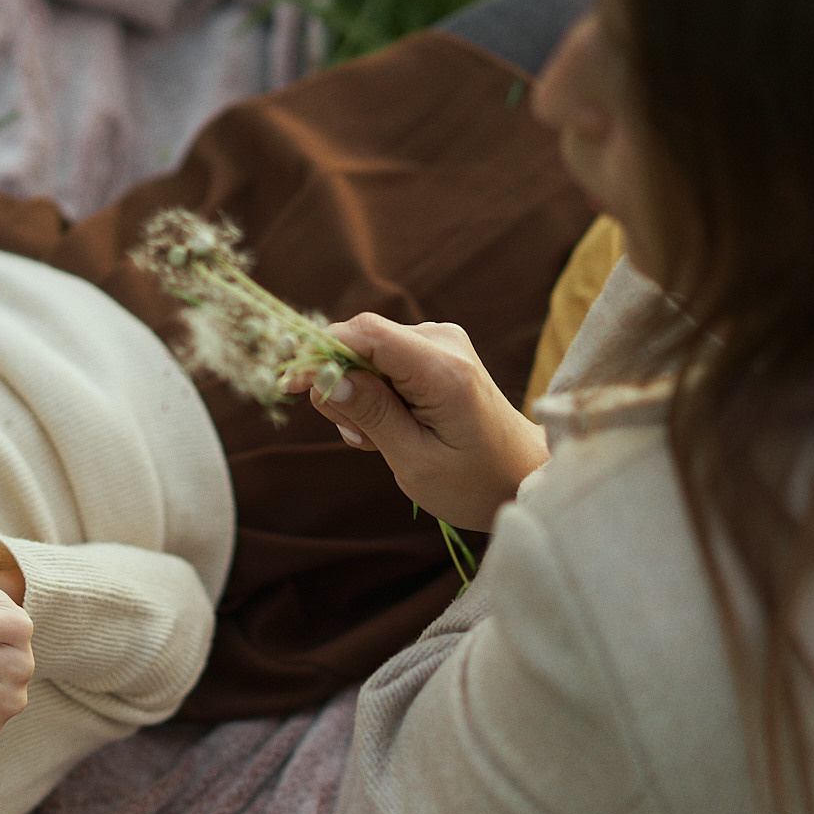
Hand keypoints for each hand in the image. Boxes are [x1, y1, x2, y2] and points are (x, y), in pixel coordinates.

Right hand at [295, 314, 549, 530]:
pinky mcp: (437, 351)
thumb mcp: (415, 461)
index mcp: (442, 369)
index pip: (364, 332)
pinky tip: (393, 429)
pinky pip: (384, 361)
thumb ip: (372, 414)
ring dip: (360, 398)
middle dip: (342, 388)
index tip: (291, 386)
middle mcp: (443, 341)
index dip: (319, 353)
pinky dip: (376, 395)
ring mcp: (441, 342)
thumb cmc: (474, 481)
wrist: (522, 477)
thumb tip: (328, 378)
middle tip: (361, 439)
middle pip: (360, 342)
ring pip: (367, 354)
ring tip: (382, 441)